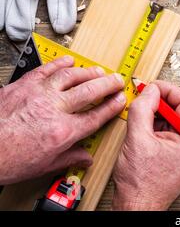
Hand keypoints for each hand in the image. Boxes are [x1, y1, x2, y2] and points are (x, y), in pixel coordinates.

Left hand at [0, 56, 125, 184]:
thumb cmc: (7, 160)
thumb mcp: (44, 166)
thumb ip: (69, 158)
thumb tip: (84, 158)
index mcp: (62, 132)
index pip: (96, 116)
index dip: (112, 106)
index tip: (120, 100)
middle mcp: (54, 109)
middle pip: (89, 91)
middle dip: (108, 84)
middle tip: (116, 80)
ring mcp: (38, 94)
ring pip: (71, 76)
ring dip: (88, 72)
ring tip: (98, 70)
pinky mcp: (23, 85)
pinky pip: (46, 69)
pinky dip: (60, 63)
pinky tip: (69, 61)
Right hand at [113, 81, 179, 210]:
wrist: (137, 208)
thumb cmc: (140, 184)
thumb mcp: (137, 138)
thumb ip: (143, 109)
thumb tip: (149, 91)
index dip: (168, 90)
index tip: (152, 88)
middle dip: (162, 102)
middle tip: (145, 98)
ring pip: (176, 121)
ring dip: (159, 114)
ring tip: (142, 117)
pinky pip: (172, 133)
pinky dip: (158, 126)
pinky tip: (145, 130)